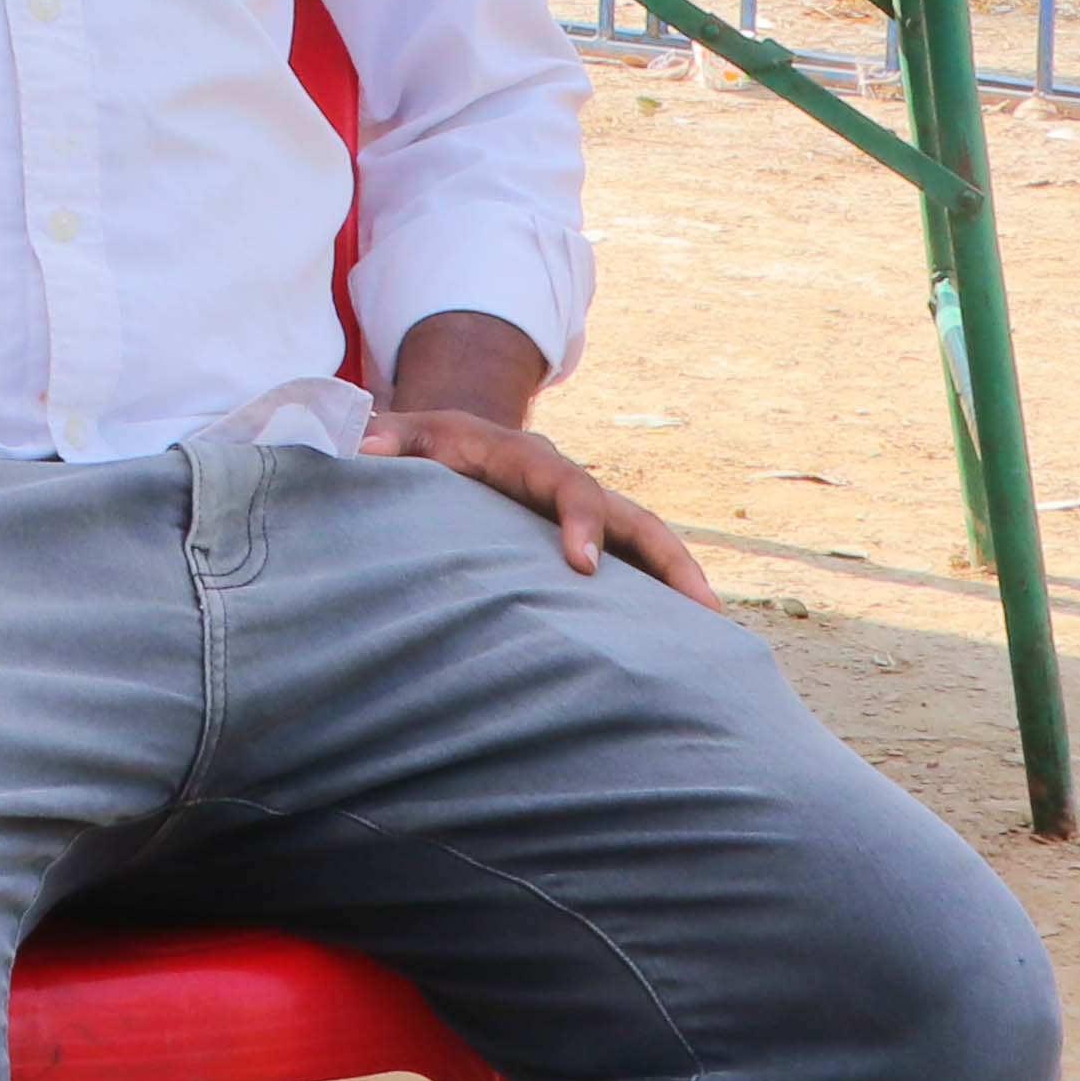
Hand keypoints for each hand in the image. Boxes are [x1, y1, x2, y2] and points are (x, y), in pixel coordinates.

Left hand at [360, 400, 716, 601]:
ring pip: (651, 545)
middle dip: (668, 560)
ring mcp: (592, 516)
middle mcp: (575, 487)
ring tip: (717, 636)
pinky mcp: (596, 541)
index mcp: (533, 462)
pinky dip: (666, 599)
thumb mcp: (408, 433)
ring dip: (684, 584)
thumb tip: (362, 448)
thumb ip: (386, 439)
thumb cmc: (432, 444)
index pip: (567, 486)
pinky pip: (640, 568)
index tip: (582, 563)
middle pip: (635, 518)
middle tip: (699, 608)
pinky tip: (690, 647)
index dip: (581, 520)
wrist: (462, 436)